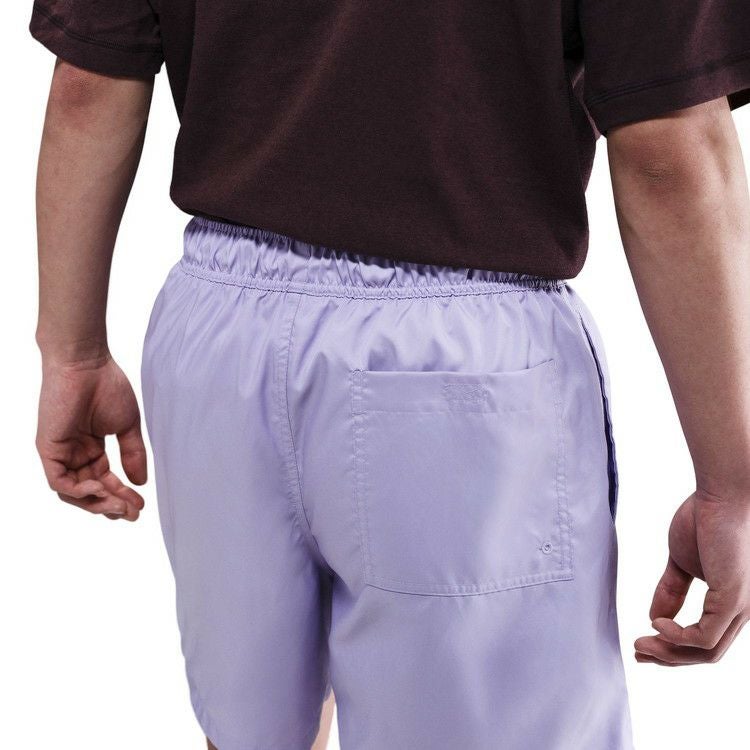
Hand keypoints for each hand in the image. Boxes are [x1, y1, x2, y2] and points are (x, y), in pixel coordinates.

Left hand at [36, 354, 146, 520]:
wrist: (86, 365)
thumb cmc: (107, 386)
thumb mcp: (127, 426)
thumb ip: (133, 454)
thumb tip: (140, 482)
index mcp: (91, 448)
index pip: (106, 481)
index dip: (123, 495)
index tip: (141, 505)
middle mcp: (74, 454)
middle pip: (91, 492)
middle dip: (112, 505)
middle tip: (133, 512)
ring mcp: (61, 454)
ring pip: (75, 493)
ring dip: (98, 503)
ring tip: (120, 505)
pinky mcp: (49, 450)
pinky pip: (60, 483)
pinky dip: (79, 491)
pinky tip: (101, 489)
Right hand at [635, 491, 749, 664]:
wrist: (722, 494)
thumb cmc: (706, 519)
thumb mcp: (681, 562)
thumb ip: (671, 590)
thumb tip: (654, 617)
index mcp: (730, 602)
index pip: (705, 639)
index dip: (673, 648)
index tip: (644, 644)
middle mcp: (741, 610)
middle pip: (706, 653)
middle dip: (668, 658)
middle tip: (638, 653)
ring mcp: (739, 607)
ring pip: (706, 651)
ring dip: (670, 653)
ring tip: (642, 644)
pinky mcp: (733, 599)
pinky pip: (704, 636)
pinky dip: (677, 637)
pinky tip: (657, 623)